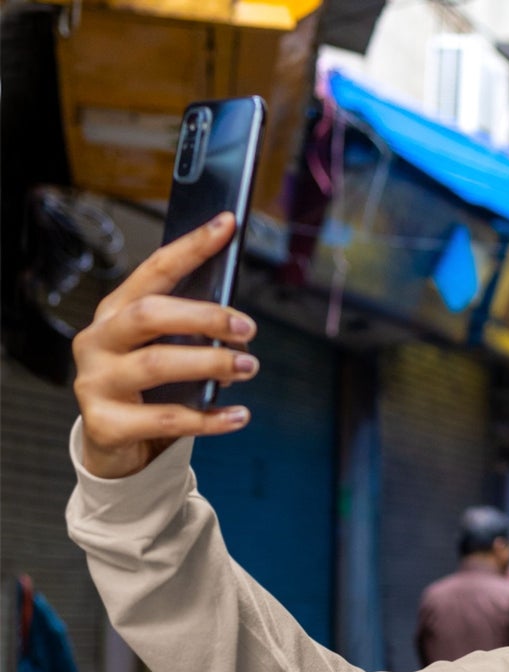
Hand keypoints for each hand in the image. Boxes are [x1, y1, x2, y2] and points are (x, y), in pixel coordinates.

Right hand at [72, 212, 256, 477]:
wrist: (115, 445)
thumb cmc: (148, 390)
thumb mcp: (168, 353)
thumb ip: (192, 336)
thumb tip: (239, 331)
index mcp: (116, 313)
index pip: (155, 270)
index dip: (191, 247)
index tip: (226, 225)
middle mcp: (98, 340)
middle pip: (150, 314)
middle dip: (204, 316)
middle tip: (247, 327)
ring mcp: (96, 381)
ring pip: (156, 365)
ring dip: (210, 364)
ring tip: (249, 367)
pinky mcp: (106, 423)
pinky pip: (166, 420)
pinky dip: (209, 419)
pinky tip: (240, 416)